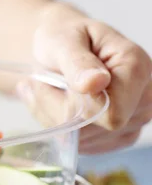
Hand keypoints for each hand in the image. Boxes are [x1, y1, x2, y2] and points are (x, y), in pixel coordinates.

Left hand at [19, 2, 151, 153]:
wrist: (62, 48)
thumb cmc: (64, 38)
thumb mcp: (62, 41)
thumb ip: (78, 62)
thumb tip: (96, 83)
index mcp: (137, 67)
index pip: (111, 113)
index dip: (73, 104)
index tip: (52, 79)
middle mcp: (144, 98)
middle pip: (93, 129)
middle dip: (57, 109)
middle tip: (43, 82)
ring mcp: (134, 121)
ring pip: (82, 140)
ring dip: (53, 116)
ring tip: (49, 89)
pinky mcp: (118, 137)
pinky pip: (81, 146)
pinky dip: (59, 127)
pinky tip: (56, 104)